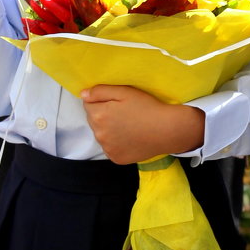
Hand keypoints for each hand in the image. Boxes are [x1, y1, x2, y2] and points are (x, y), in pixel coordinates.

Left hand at [81, 85, 203, 164]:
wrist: (166, 130)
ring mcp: (107, 148)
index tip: (117, 102)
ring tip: (128, 125)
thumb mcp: (125, 92)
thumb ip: (100, 91)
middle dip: (103, 115)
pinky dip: (116, 143)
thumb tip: (83, 94)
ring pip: (101, 134)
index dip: (102, 100)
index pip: (88, 104)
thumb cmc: (147, 107)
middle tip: (124, 112)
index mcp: (98, 116)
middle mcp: (99, 134)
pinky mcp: (116, 158)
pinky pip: (110, 147)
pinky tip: (130, 137)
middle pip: (93, 120)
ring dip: (109, 129)